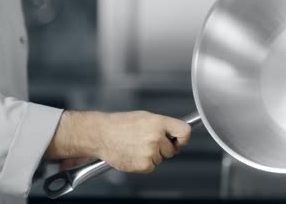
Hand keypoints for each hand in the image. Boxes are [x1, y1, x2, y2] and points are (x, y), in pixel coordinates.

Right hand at [46, 110, 190, 173]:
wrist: (101, 134)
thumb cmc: (121, 124)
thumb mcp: (145, 117)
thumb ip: (163, 126)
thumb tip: (177, 136)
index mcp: (158, 122)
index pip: (185, 131)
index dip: (183, 138)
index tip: (179, 141)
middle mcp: (156, 137)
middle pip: (172, 149)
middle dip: (163, 148)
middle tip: (147, 142)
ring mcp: (150, 152)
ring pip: (161, 159)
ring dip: (152, 155)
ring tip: (136, 145)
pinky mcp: (144, 165)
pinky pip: (151, 167)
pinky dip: (144, 163)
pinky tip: (133, 154)